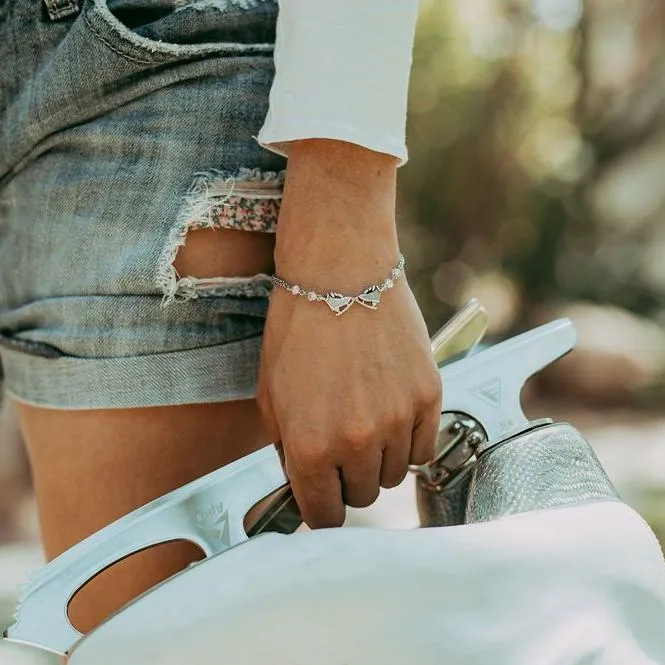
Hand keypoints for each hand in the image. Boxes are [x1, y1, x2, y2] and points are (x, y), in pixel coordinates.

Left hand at [256, 140, 441, 527]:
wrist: (340, 273)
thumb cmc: (297, 331)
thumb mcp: (270, 396)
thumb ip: (287, 449)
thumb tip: (305, 483)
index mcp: (310, 448)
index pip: (322, 516)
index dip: (319, 508)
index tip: (322, 497)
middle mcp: (357, 443)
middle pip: (361, 498)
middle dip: (346, 481)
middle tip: (340, 450)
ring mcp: (398, 421)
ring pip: (394, 476)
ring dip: (378, 461)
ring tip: (365, 422)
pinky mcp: (429, 397)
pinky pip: (424, 449)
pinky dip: (408, 441)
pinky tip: (392, 415)